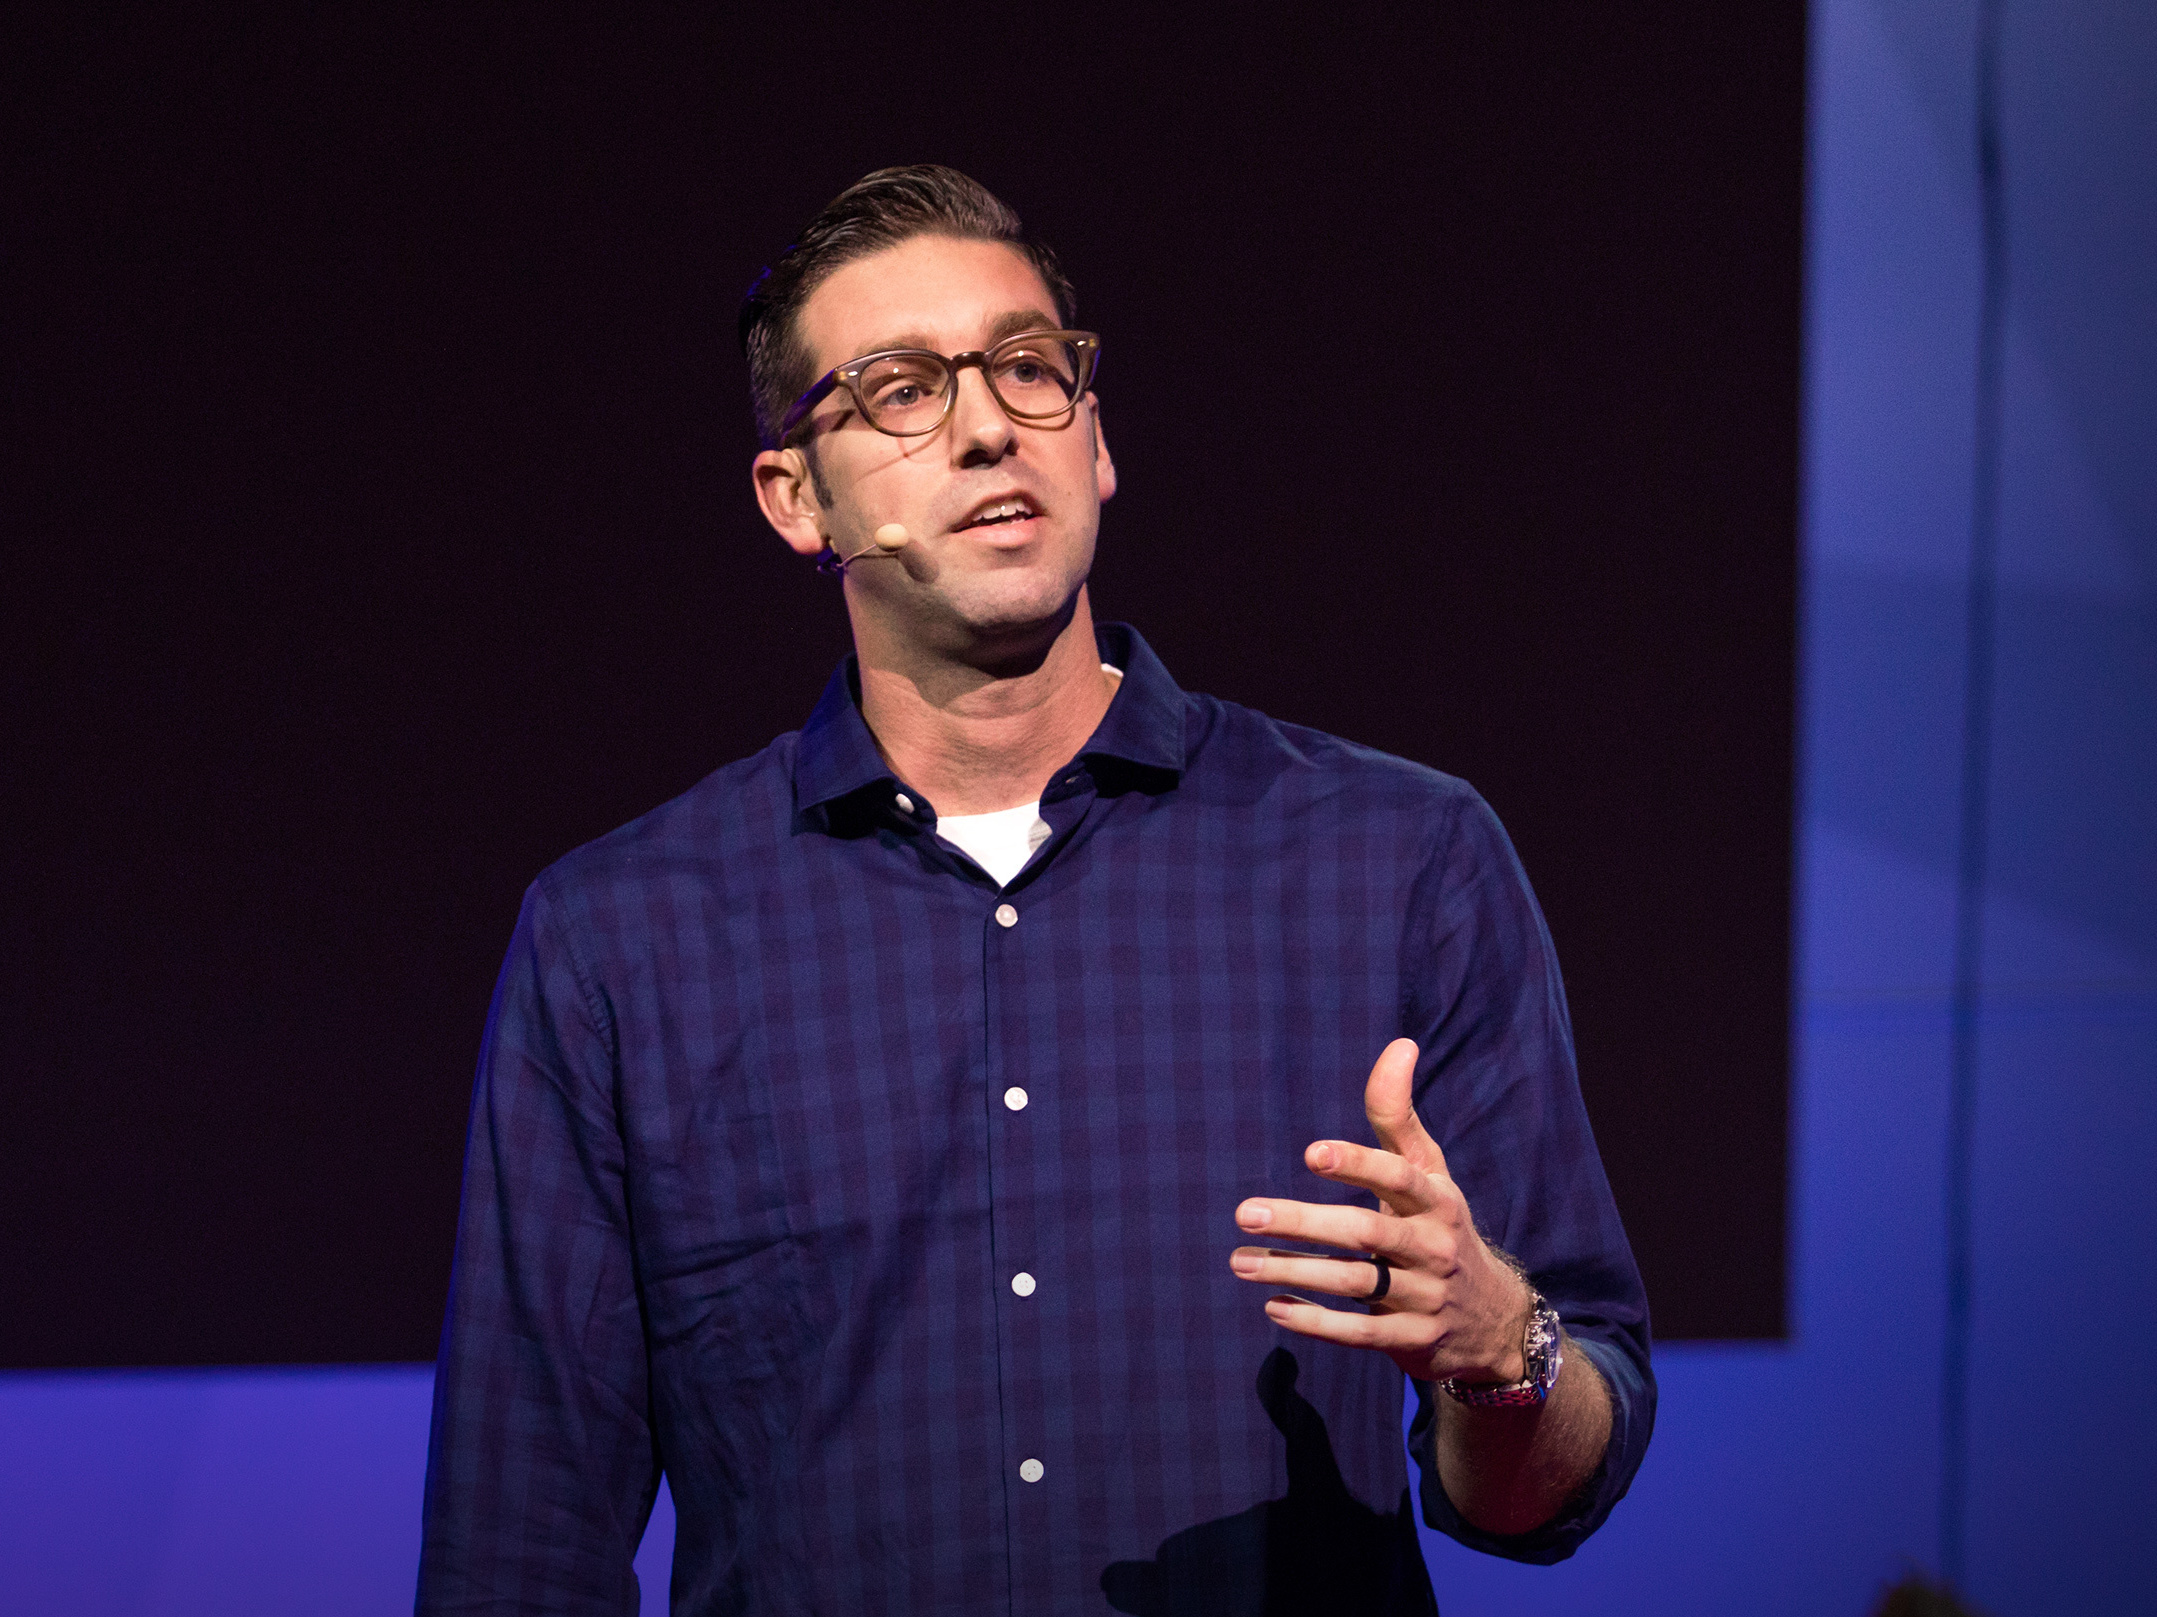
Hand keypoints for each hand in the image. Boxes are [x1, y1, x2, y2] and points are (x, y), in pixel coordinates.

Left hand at [1229, 1038, 1535, 1383]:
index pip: (1398, 1176)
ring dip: (1294, 1272)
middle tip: (1245, 1214)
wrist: (1492, 1319)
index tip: (1310, 1154)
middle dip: (1303, 1223)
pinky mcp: (1414, 1341)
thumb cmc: (1439, 1226)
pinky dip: (1316, 1322)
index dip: (1358, 1164)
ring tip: (1240, 1262)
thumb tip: (1400, 1044)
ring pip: (1356, 1285)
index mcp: (1437, 1199)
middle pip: (1366, 1232)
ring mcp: (1426, 1297)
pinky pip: (1361, 1334)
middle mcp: (1434, 1246)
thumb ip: (1398, 1116)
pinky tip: (1274, 1307)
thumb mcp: (1429, 1172)